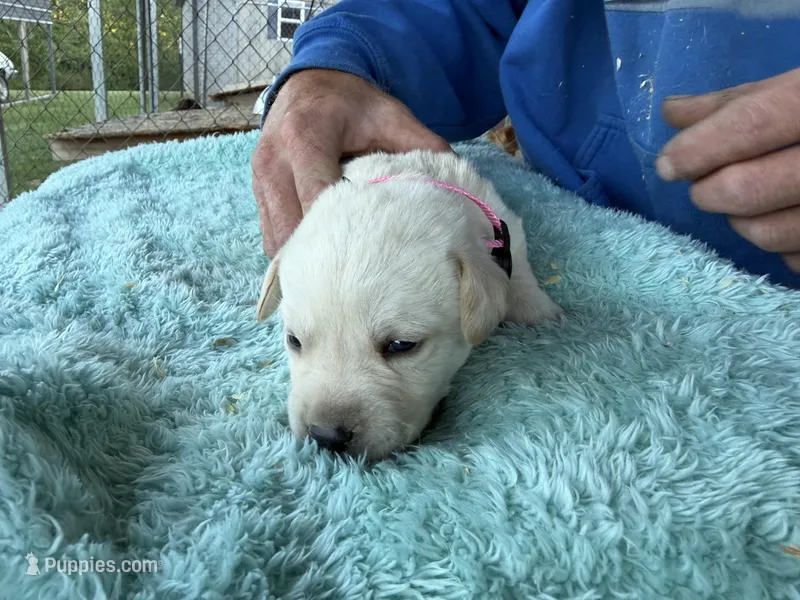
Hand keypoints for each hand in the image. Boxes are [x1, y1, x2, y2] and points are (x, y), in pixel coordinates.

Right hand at [251, 69, 450, 256]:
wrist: (311, 82)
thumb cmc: (352, 102)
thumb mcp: (390, 115)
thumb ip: (422, 146)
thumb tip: (456, 187)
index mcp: (305, 136)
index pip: (317, 197)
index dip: (342, 231)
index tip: (372, 253)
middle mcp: (273, 161)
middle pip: (292, 228)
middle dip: (324, 255)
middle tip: (359, 275)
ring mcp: (259, 179)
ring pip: (276, 240)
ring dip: (306, 258)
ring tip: (341, 269)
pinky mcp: (256, 192)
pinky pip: (270, 236)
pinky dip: (295, 251)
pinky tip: (324, 255)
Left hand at [657, 68, 799, 271]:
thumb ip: (739, 101)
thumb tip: (672, 114)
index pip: (752, 124)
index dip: (698, 149)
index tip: (668, 164)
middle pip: (747, 190)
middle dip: (708, 192)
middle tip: (704, 186)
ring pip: (767, 234)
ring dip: (741, 222)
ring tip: (748, 203)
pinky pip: (799, 260)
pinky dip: (783, 246)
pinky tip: (791, 221)